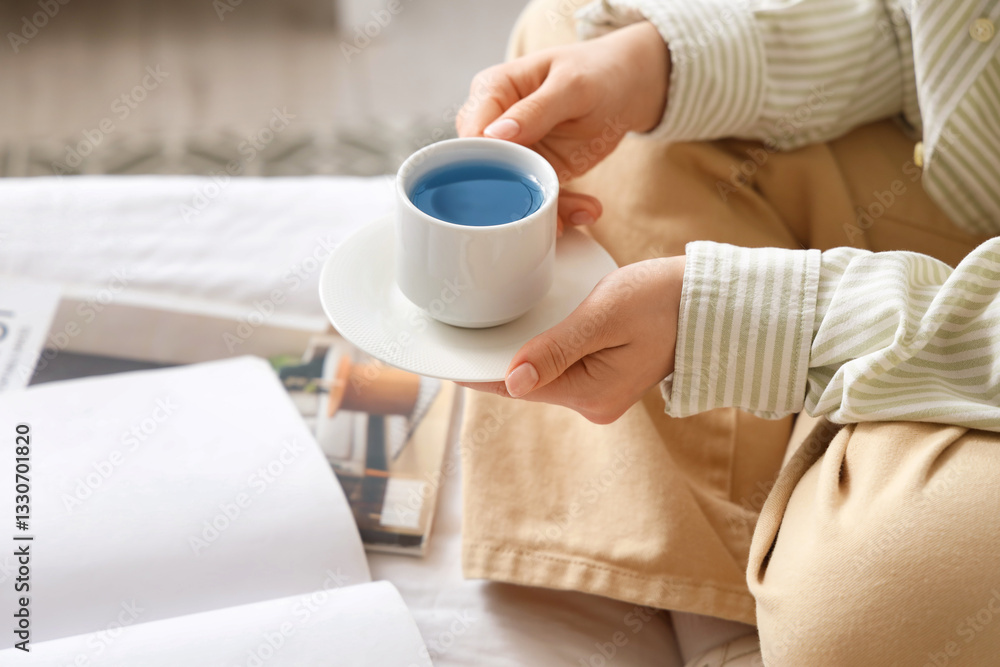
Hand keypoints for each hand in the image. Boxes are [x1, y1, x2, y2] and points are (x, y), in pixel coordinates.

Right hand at [457, 21, 669, 231]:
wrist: (625, 86)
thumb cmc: (595, 72)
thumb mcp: (572, 86)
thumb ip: (535, 110)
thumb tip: (495, 135)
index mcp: (491, 91)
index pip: (472, 134)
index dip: (485, 163)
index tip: (515, 182)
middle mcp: (494, 124)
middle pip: (484, 169)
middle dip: (514, 195)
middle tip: (546, 211)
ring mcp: (514, 151)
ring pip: (512, 190)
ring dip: (545, 207)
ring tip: (580, 213)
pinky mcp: (534, 171)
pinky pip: (538, 196)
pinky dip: (561, 208)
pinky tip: (586, 211)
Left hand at [459, 256, 684, 423]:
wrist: (712, 302)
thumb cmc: (663, 300)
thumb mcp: (604, 317)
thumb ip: (556, 349)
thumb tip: (511, 382)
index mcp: (590, 394)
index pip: (516, 386)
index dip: (478, 371)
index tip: (445, 357)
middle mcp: (593, 403)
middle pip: (526, 382)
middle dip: (496, 358)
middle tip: (459, 328)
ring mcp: (601, 393)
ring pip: (543, 373)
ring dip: (519, 352)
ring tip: (485, 324)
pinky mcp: (607, 378)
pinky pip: (562, 367)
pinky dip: (542, 349)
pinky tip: (526, 329)